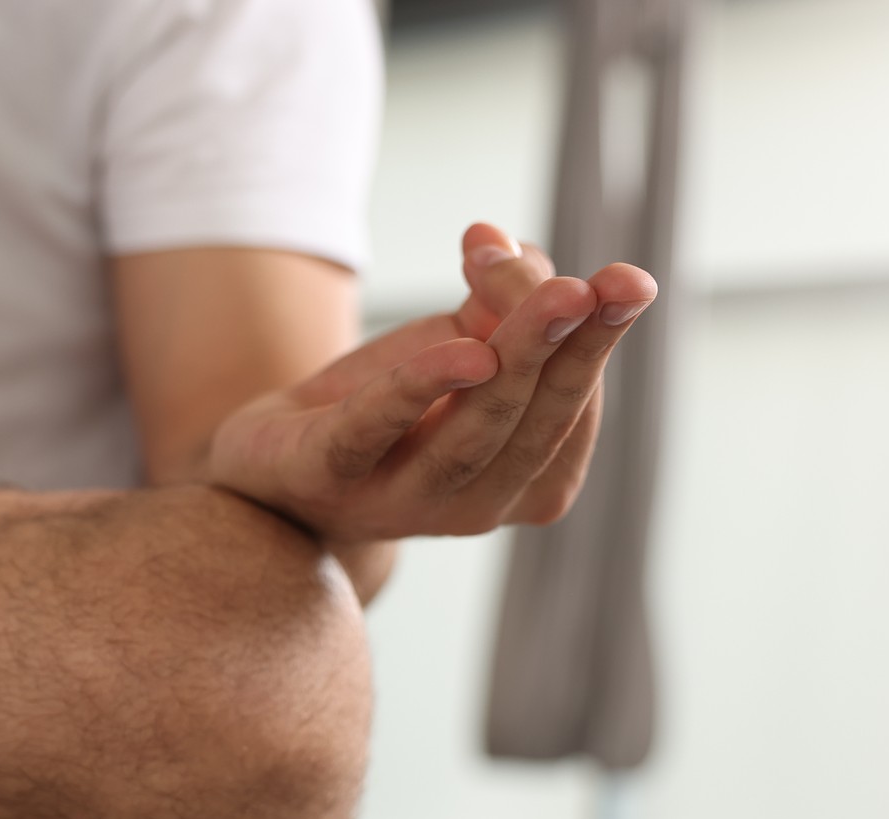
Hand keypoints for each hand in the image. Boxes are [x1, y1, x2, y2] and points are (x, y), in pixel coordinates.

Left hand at [205, 224, 656, 541]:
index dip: (592, 337)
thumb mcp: (457, 339)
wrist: (274, 460)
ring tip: (558, 297)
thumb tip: (503, 243)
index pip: (573, 407)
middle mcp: (475, 506)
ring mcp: (400, 503)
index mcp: (525, 481)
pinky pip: (377, 430)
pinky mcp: (326, 475)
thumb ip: (500, 295)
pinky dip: (421, 390)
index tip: (615, 275)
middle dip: (577, 350)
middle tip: (607, 286)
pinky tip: (464, 354)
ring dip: (519, 358)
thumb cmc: (387, 404)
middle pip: (537, 421)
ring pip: (473, 431)